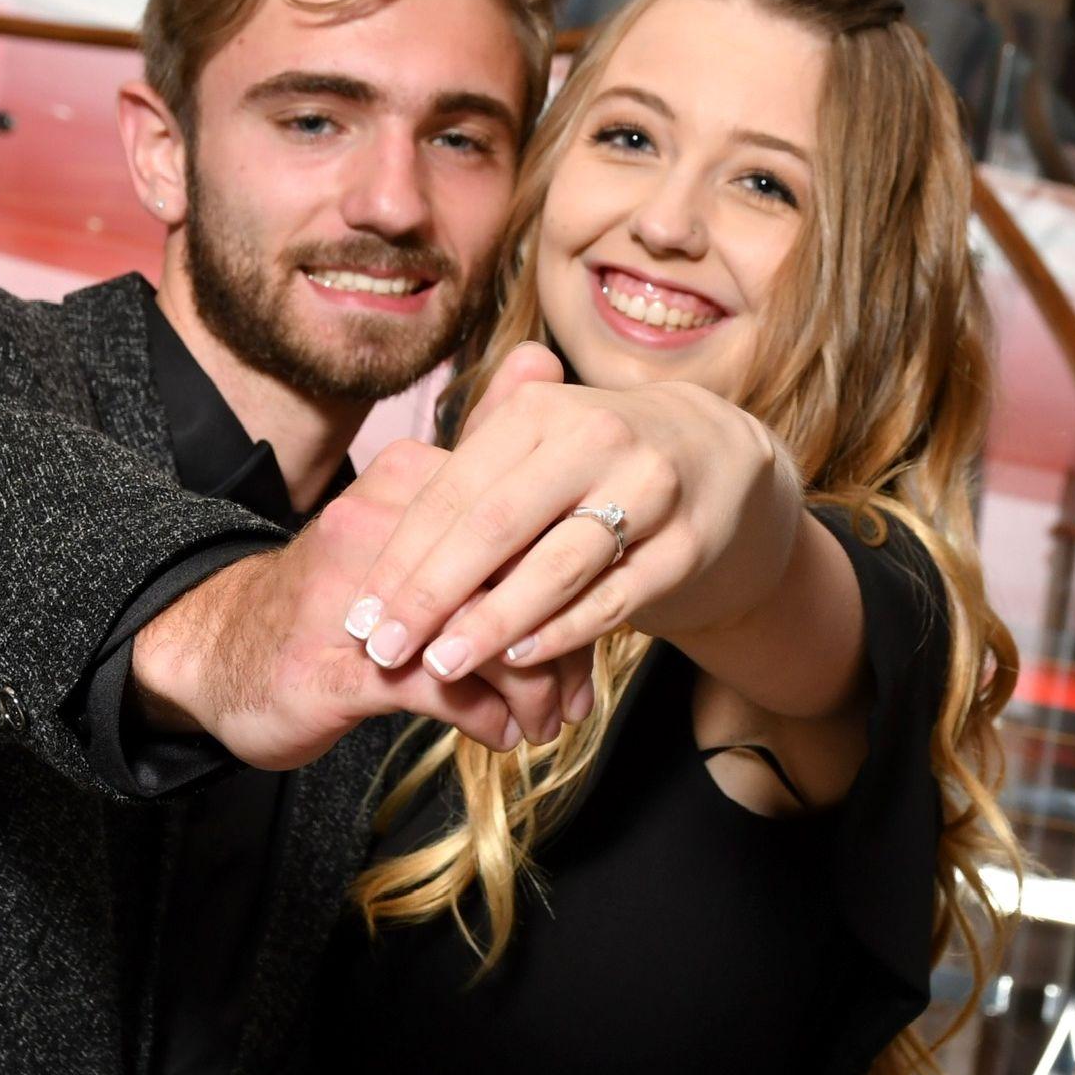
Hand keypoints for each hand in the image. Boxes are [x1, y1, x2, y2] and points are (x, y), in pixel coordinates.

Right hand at [131, 438, 593, 770]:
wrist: (219, 649)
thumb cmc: (333, 589)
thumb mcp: (404, 513)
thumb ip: (475, 450)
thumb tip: (543, 354)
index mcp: (406, 480)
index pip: (520, 521)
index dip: (569, 579)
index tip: (588, 626)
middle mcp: (384, 527)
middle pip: (513, 578)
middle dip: (560, 645)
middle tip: (578, 695)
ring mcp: (362, 600)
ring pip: (487, 637)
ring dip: (530, 691)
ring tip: (544, 723)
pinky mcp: (344, 669)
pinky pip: (445, 692)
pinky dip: (487, 719)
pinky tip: (501, 736)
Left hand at [339, 342, 804, 686]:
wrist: (714, 458)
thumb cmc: (590, 461)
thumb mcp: (533, 442)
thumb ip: (460, 475)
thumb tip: (360, 525)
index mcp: (538, 411)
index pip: (452, 492)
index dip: (401, 557)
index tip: (360, 614)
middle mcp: (595, 440)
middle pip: (495, 526)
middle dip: (431, 594)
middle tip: (384, 648)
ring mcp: (649, 490)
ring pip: (555, 566)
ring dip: (492, 621)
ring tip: (440, 663)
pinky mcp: (687, 544)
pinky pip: (614, 597)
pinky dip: (562, 631)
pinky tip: (517, 660)